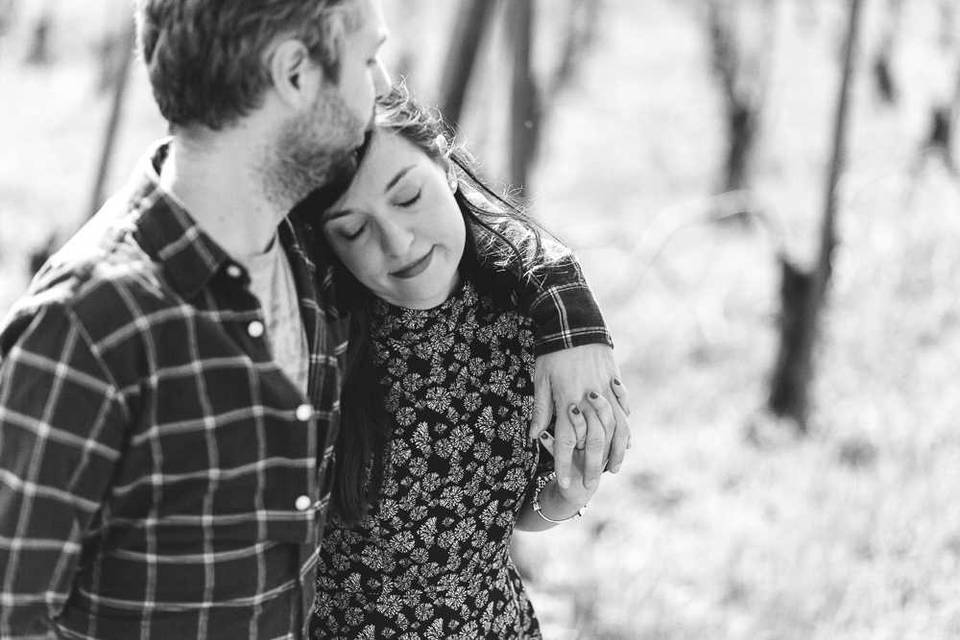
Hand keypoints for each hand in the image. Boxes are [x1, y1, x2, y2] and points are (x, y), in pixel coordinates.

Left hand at [529, 344, 630, 491]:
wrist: (574, 323)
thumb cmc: (551, 353)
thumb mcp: (540, 380)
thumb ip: (541, 410)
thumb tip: (534, 435)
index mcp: (566, 401)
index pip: (565, 441)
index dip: (564, 465)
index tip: (565, 484)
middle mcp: (588, 400)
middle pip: (594, 441)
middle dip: (591, 466)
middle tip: (590, 486)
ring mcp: (606, 391)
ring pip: (616, 429)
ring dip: (616, 451)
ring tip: (614, 469)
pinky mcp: (616, 382)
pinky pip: (624, 410)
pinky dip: (626, 427)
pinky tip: (626, 440)